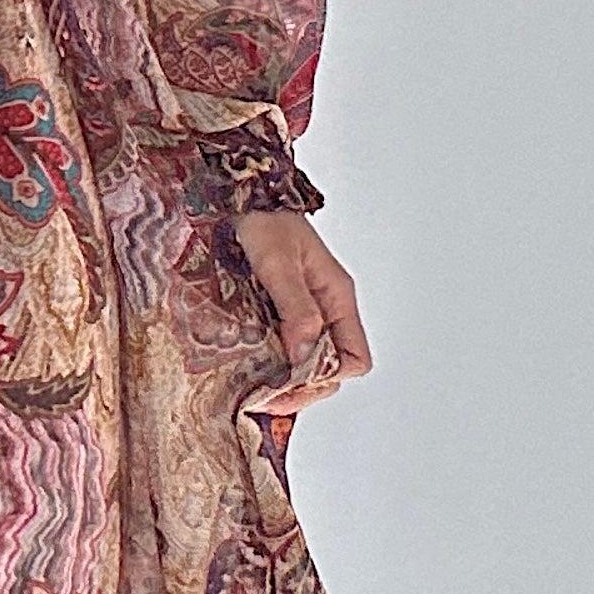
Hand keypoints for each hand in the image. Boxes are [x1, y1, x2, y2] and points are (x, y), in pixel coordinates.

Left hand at [230, 209, 371, 408]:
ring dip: (283, 377)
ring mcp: (302, 311)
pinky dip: (269, 361)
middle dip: (302, 387)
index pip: (354, 358)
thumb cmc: (263, 220)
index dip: (327, 377)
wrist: (239, 196)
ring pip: (305, 360)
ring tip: (253, 388)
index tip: (291, 384)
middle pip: (330, 367)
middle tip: (264, 397)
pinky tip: (247, 367)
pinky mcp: (278, 310)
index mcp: (336, 298)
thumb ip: (295, 308)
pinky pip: (284, 345)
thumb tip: (304, 353)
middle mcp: (325, 309)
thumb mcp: (278, 263)